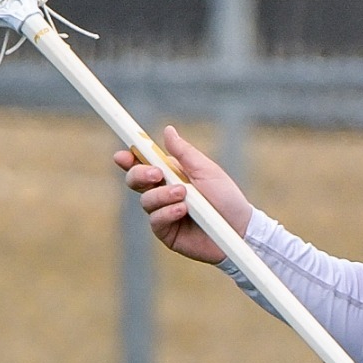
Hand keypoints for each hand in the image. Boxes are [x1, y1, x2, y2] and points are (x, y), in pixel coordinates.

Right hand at [113, 125, 252, 264]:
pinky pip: (155, 220)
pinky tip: (183, 211)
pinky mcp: (166, 232)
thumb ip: (184, 153)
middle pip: (135, 181)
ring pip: (146, 200)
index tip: (123, 155)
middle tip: (156, 174)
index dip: (130, 158)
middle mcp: (163, 193)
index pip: (143, 164)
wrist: (239, 229)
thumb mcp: (206, 170)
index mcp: (171, 174)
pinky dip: (167, 212)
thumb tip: (168, 130)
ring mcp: (163, 213)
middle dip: (140, 174)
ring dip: (163, 195)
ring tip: (184, 195)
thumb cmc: (226, 198)